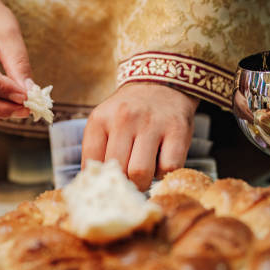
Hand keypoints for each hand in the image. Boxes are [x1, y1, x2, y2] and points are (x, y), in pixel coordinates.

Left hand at [81, 83, 198, 190]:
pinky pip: (168, 168)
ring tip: (143, 175)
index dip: (99, 179)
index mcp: (100, 119)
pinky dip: (163, 172)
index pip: (91, 162)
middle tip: (127, 182)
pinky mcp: (177, 131)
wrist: (161, 84)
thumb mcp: (105, 121)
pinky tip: (160, 162)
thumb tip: (93, 185)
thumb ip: (97, 149)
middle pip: (118, 170)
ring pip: (141, 173)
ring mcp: (152, 124)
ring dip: (142, 182)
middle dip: (123, 184)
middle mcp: (124, 119)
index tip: (106, 183)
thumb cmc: (129, 112)